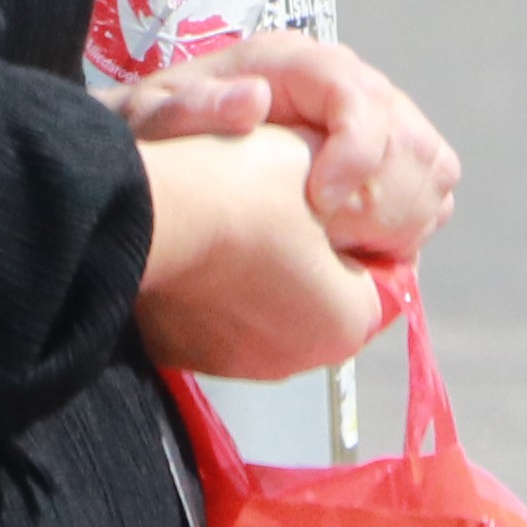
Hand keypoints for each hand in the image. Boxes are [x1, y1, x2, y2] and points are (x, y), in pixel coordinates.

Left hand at [117, 31, 456, 263]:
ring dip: (405, 209)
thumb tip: (252, 99)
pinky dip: (415, 218)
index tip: (321, 208)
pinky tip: (371, 248)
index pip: (355, 93)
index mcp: (290, 63)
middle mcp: (338, 80)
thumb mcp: (152, 121)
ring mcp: (364, 115)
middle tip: (336, 241)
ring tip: (354, 248)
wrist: (161, 155)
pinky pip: (430, 181)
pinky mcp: (378, 153)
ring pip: (427, 157)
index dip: (356, 152)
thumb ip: (194, 109)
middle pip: (403, 128)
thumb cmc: (155, 138)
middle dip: (382, 194)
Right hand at [134, 126, 386, 378]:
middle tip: (285, 209)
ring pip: (272, 310)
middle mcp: (301, 359)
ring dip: (265, 276)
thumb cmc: (241, 189)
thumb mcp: (313, 162)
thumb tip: (344, 190)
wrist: (147, 215)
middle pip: (322, 298)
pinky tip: (207, 250)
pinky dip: (221, 292)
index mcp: (347, 320)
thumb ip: (347, 184)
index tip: (336, 206)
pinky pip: (223, 321)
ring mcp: (243, 364)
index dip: (360, 235)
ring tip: (240, 226)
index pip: (380, 280)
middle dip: (312, 258)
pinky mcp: (193, 359)